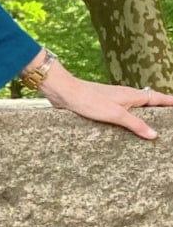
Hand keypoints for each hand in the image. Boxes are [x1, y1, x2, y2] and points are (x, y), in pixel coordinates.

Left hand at [37, 60, 171, 140]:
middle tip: (167, 122)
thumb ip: (135, 124)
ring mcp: (113, 101)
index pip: (156, 98)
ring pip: (134, 109)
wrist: (65, 93)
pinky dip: (127, 120)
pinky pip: (120, 114)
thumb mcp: (115, 114)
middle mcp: (124, 97)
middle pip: (147, 103)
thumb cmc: (89, 100)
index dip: (169, 102)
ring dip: (143, 116)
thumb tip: (154, 134)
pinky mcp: (101, 107)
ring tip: (151, 128)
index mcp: (132, 95)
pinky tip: (124, 131)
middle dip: (159, 110)